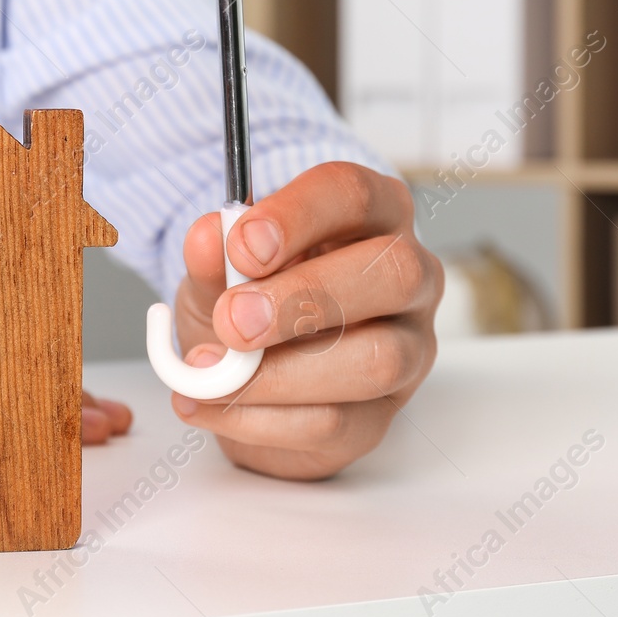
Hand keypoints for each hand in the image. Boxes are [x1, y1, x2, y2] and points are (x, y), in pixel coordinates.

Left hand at [170, 162, 440, 479]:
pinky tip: (213, 406)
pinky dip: (260, 418)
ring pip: (378, 359)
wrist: (246, 375)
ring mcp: (408, 350)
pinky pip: (335, 422)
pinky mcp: (380, 417)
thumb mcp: (217, 269)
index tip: (241, 246)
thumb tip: (209, 237)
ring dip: (282, 372)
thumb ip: (213, 255)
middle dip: (305, 297)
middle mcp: (408, 276)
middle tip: (232, 319)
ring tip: (214, 373)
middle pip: (394, 273)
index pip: (354, 194)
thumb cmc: (248, 301)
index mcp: (372, 214)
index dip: (298, 216)